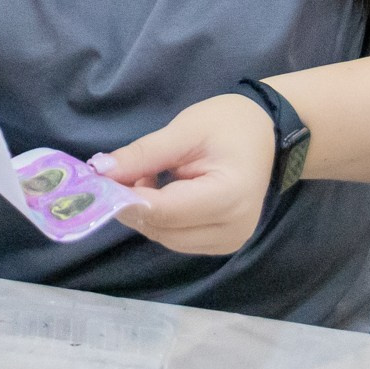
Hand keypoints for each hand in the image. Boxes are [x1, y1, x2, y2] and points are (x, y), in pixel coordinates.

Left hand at [93, 92, 275, 255]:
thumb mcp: (185, 130)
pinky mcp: (222, 244)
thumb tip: (101, 172)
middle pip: (162, 229)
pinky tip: (162, 190)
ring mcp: (229, 242)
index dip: (127, 199)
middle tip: (122, 171)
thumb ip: (144, 154)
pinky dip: (160, 218)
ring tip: (148, 175)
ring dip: (145, 211)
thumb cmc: (230, 124)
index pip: (164, 210)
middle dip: (133, 204)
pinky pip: (177, 237)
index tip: (100, 180)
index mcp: (229, 197)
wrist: (269, 134)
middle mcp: (231, 230)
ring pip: (165, 237)